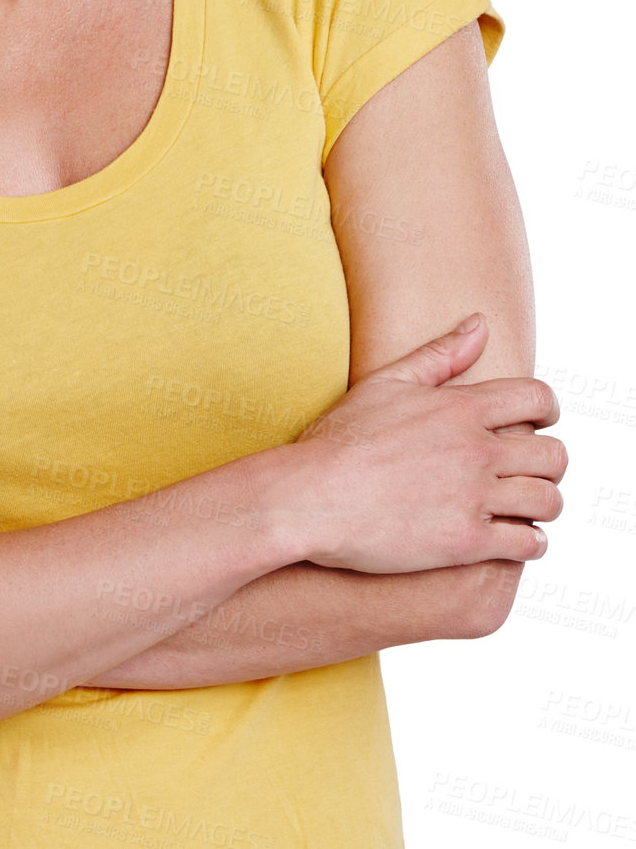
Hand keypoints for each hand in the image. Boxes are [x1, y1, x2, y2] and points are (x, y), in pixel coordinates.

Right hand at [279, 314, 567, 573]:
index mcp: (461, 407)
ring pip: (548, 501)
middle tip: (529, 470)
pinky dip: (529, 542)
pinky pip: (527, 543)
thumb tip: (480, 323)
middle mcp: (476, 449)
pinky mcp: (467, 541)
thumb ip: (440, 354)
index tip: (539, 421)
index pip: (539, 398)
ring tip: (522, 506)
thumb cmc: (341, 439)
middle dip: (549, 463)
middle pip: (554, 455)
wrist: (311, 497)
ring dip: (542, 503)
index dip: (548, 409)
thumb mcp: (387, 382)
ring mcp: (474, 496)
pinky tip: (511, 538)